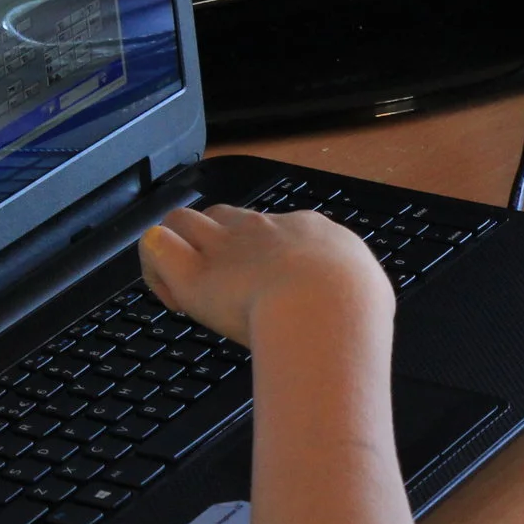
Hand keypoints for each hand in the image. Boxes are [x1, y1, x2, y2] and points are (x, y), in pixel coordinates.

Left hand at [138, 204, 391, 347]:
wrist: (326, 307)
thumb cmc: (353, 306)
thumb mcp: (369, 291)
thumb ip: (358, 291)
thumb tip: (364, 300)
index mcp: (306, 231)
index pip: (269, 229)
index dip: (258, 257)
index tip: (262, 291)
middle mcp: (261, 229)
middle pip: (223, 217)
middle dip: (214, 244)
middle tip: (220, 288)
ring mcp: (224, 247)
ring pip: (182, 219)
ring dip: (178, 246)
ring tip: (183, 284)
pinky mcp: (193, 275)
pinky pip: (155, 247)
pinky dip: (154, 265)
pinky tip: (169, 293)